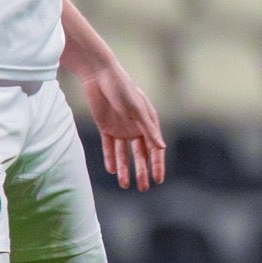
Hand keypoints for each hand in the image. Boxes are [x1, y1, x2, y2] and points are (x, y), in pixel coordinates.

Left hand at [80, 54, 166, 188]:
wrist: (99, 75)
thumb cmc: (123, 89)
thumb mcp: (137, 110)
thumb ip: (148, 129)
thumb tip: (162, 147)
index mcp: (148, 122)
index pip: (155, 148)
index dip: (157, 164)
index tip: (158, 180)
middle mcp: (136, 127)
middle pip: (140, 154)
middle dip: (142, 171)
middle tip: (143, 188)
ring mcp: (121, 128)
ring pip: (124, 154)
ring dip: (125, 168)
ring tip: (125, 184)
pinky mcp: (106, 127)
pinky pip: (109, 147)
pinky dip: (110, 159)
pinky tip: (113, 170)